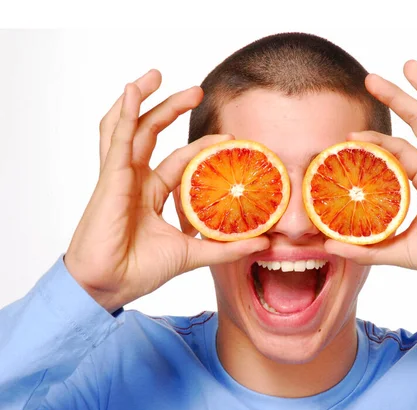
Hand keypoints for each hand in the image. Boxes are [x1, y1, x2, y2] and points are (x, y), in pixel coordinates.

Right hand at [64, 70, 268, 312]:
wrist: (110, 287)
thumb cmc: (139, 270)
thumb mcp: (192, 253)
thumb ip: (226, 247)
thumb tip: (265, 243)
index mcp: (150, 193)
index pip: (179, 160)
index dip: (203, 147)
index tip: (231, 139)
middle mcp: (133, 179)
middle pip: (151, 133)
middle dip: (172, 108)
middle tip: (198, 91)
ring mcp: (119, 176)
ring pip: (129, 127)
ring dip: (142, 100)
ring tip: (157, 75)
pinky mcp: (110, 178)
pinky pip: (118, 139)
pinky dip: (125, 113)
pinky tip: (133, 92)